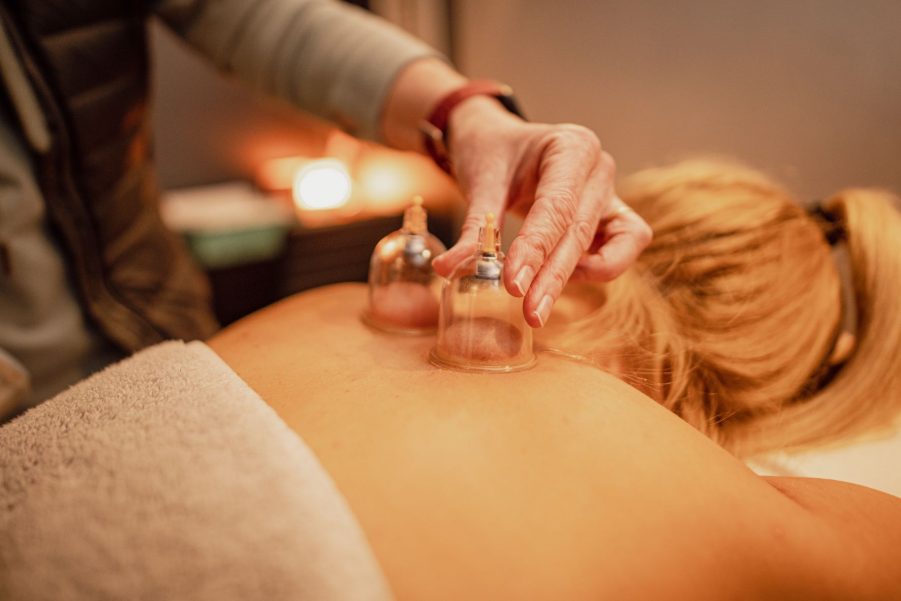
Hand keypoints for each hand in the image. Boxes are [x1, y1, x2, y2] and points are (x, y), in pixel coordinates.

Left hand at [431, 97, 651, 327]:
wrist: (498, 141)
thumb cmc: (491, 152)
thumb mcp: (480, 181)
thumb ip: (474, 227)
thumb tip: (449, 269)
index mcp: (572, 146)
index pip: (557, 206)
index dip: (536, 249)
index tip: (513, 285)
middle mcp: (598, 168)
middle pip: (580, 231)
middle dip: (553, 276)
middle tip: (530, 313)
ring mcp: (610, 192)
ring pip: (611, 246)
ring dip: (577, 277)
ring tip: (538, 299)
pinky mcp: (611, 216)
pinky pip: (621, 248)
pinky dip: (597, 269)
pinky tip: (557, 279)